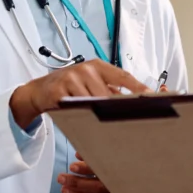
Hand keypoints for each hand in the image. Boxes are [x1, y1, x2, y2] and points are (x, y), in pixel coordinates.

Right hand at [10, 60, 148, 127]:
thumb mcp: (89, 81)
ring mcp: (71, 79)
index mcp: (97, 66)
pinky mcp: (58, 92)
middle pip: (109, 94)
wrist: (39, 89)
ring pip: (93, 103)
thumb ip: (109, 88)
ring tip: (107, 126)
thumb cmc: (69, 86)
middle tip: (129, 121)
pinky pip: (75, 108)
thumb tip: (135, 101)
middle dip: (117, 109)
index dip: (138, 87)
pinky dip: (81, 117)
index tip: (153, 97)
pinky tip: (85, 123)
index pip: (123, 76)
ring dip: (99, 116)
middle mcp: (85, 69)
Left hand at [58, 156, 123, 192]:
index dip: (86, 168)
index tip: (72, 166)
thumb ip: (95, 156)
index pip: (102, 170)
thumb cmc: (124, 167)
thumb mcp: (112, 157)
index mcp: (121, 171)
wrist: (142, 180)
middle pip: (97, 187)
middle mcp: (121, 187)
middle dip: (77, 183)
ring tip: (65, 190)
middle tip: (62, 178)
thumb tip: (78, 155)